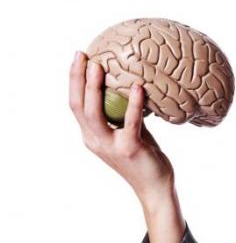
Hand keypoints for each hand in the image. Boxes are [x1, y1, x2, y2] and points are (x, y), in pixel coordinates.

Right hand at [68, 51, 174, 201]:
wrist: (155, 187)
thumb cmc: (145, 158)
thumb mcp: (130, 132)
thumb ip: (124, 114)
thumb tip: (131, 85)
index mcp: (91, 136)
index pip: (76, 105)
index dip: (74, 81)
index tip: (79, 58)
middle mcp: (95, 141)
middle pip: (78, 106)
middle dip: (77, 78)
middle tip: (81, 55)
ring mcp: (110, 146)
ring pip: (95, 113)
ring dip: (94, 88)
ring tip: (99, 65)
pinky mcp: (129, 149)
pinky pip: (130, 122)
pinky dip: (133, 103)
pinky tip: (138, 87)